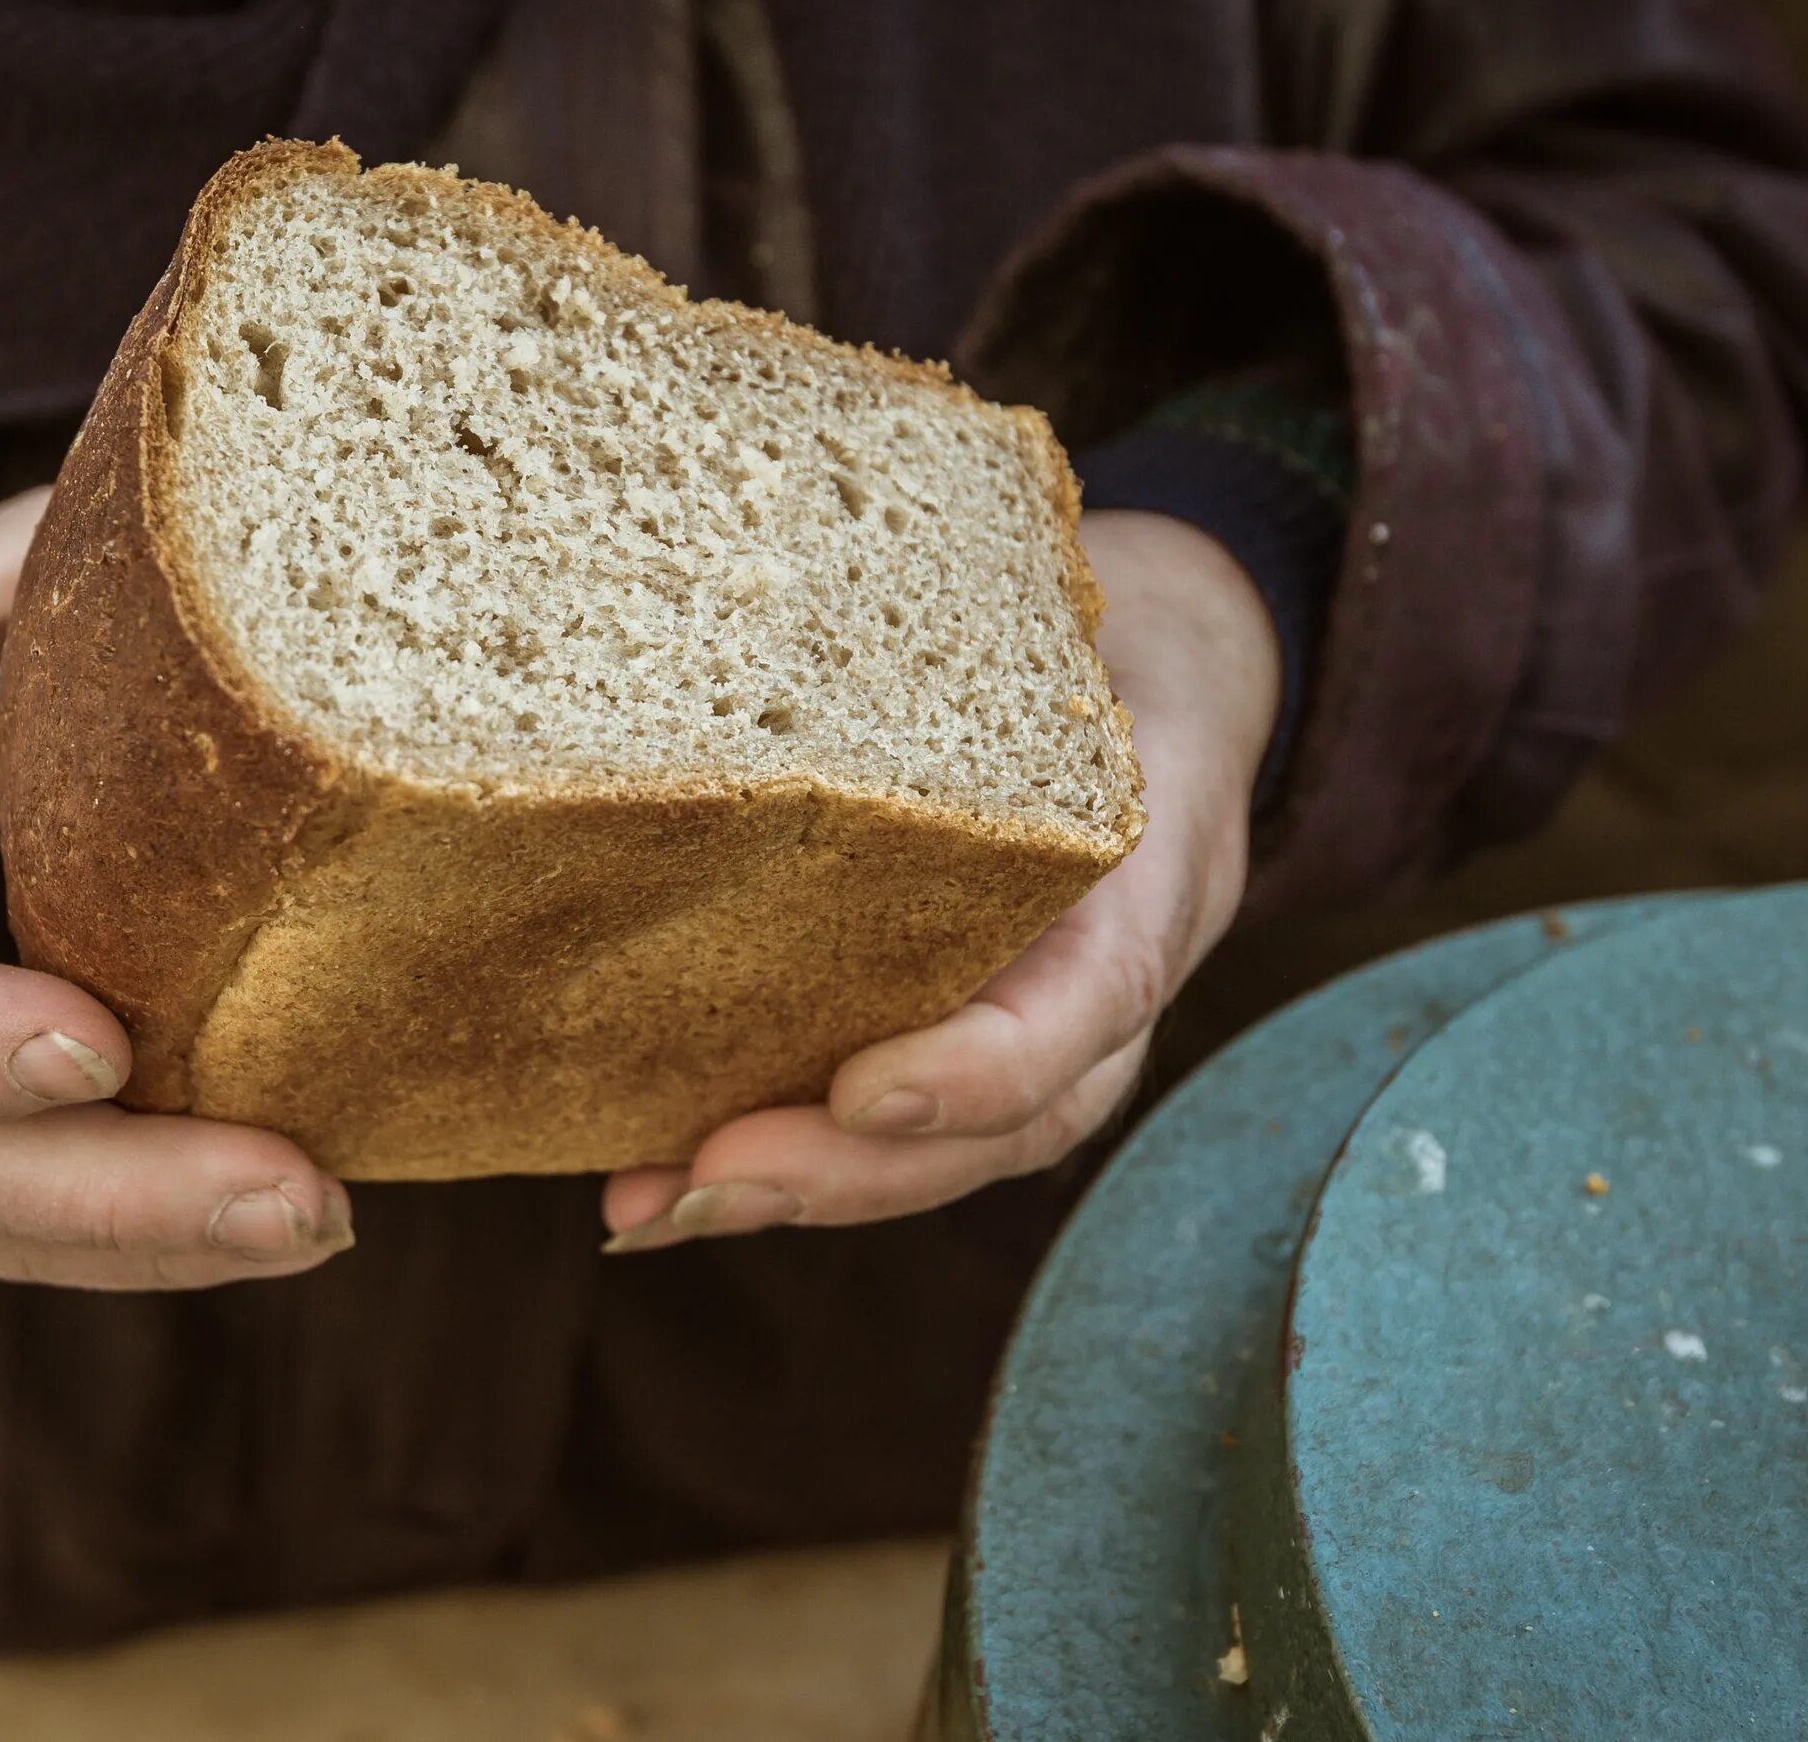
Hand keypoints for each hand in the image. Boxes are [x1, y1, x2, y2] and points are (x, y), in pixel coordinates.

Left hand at [600, 509, 1280, 1250]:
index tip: (864, 1087)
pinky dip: (769, 1158)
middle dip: (846, 1172)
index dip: (981, 1069)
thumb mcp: (1073, 626)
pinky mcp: (953, 1029)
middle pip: (996, 1127)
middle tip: (703, 1179)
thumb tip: (803, 598)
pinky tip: (645, 1185)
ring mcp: (1034, 1030)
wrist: (1165, 661)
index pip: (1088, 1006)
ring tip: (643, 1208)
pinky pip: (877, 1121)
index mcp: (1148, 881)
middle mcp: (1095, 989)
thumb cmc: (1094, 636)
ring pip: (933, 1152)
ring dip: (787, 1190)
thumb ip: (999, 652)